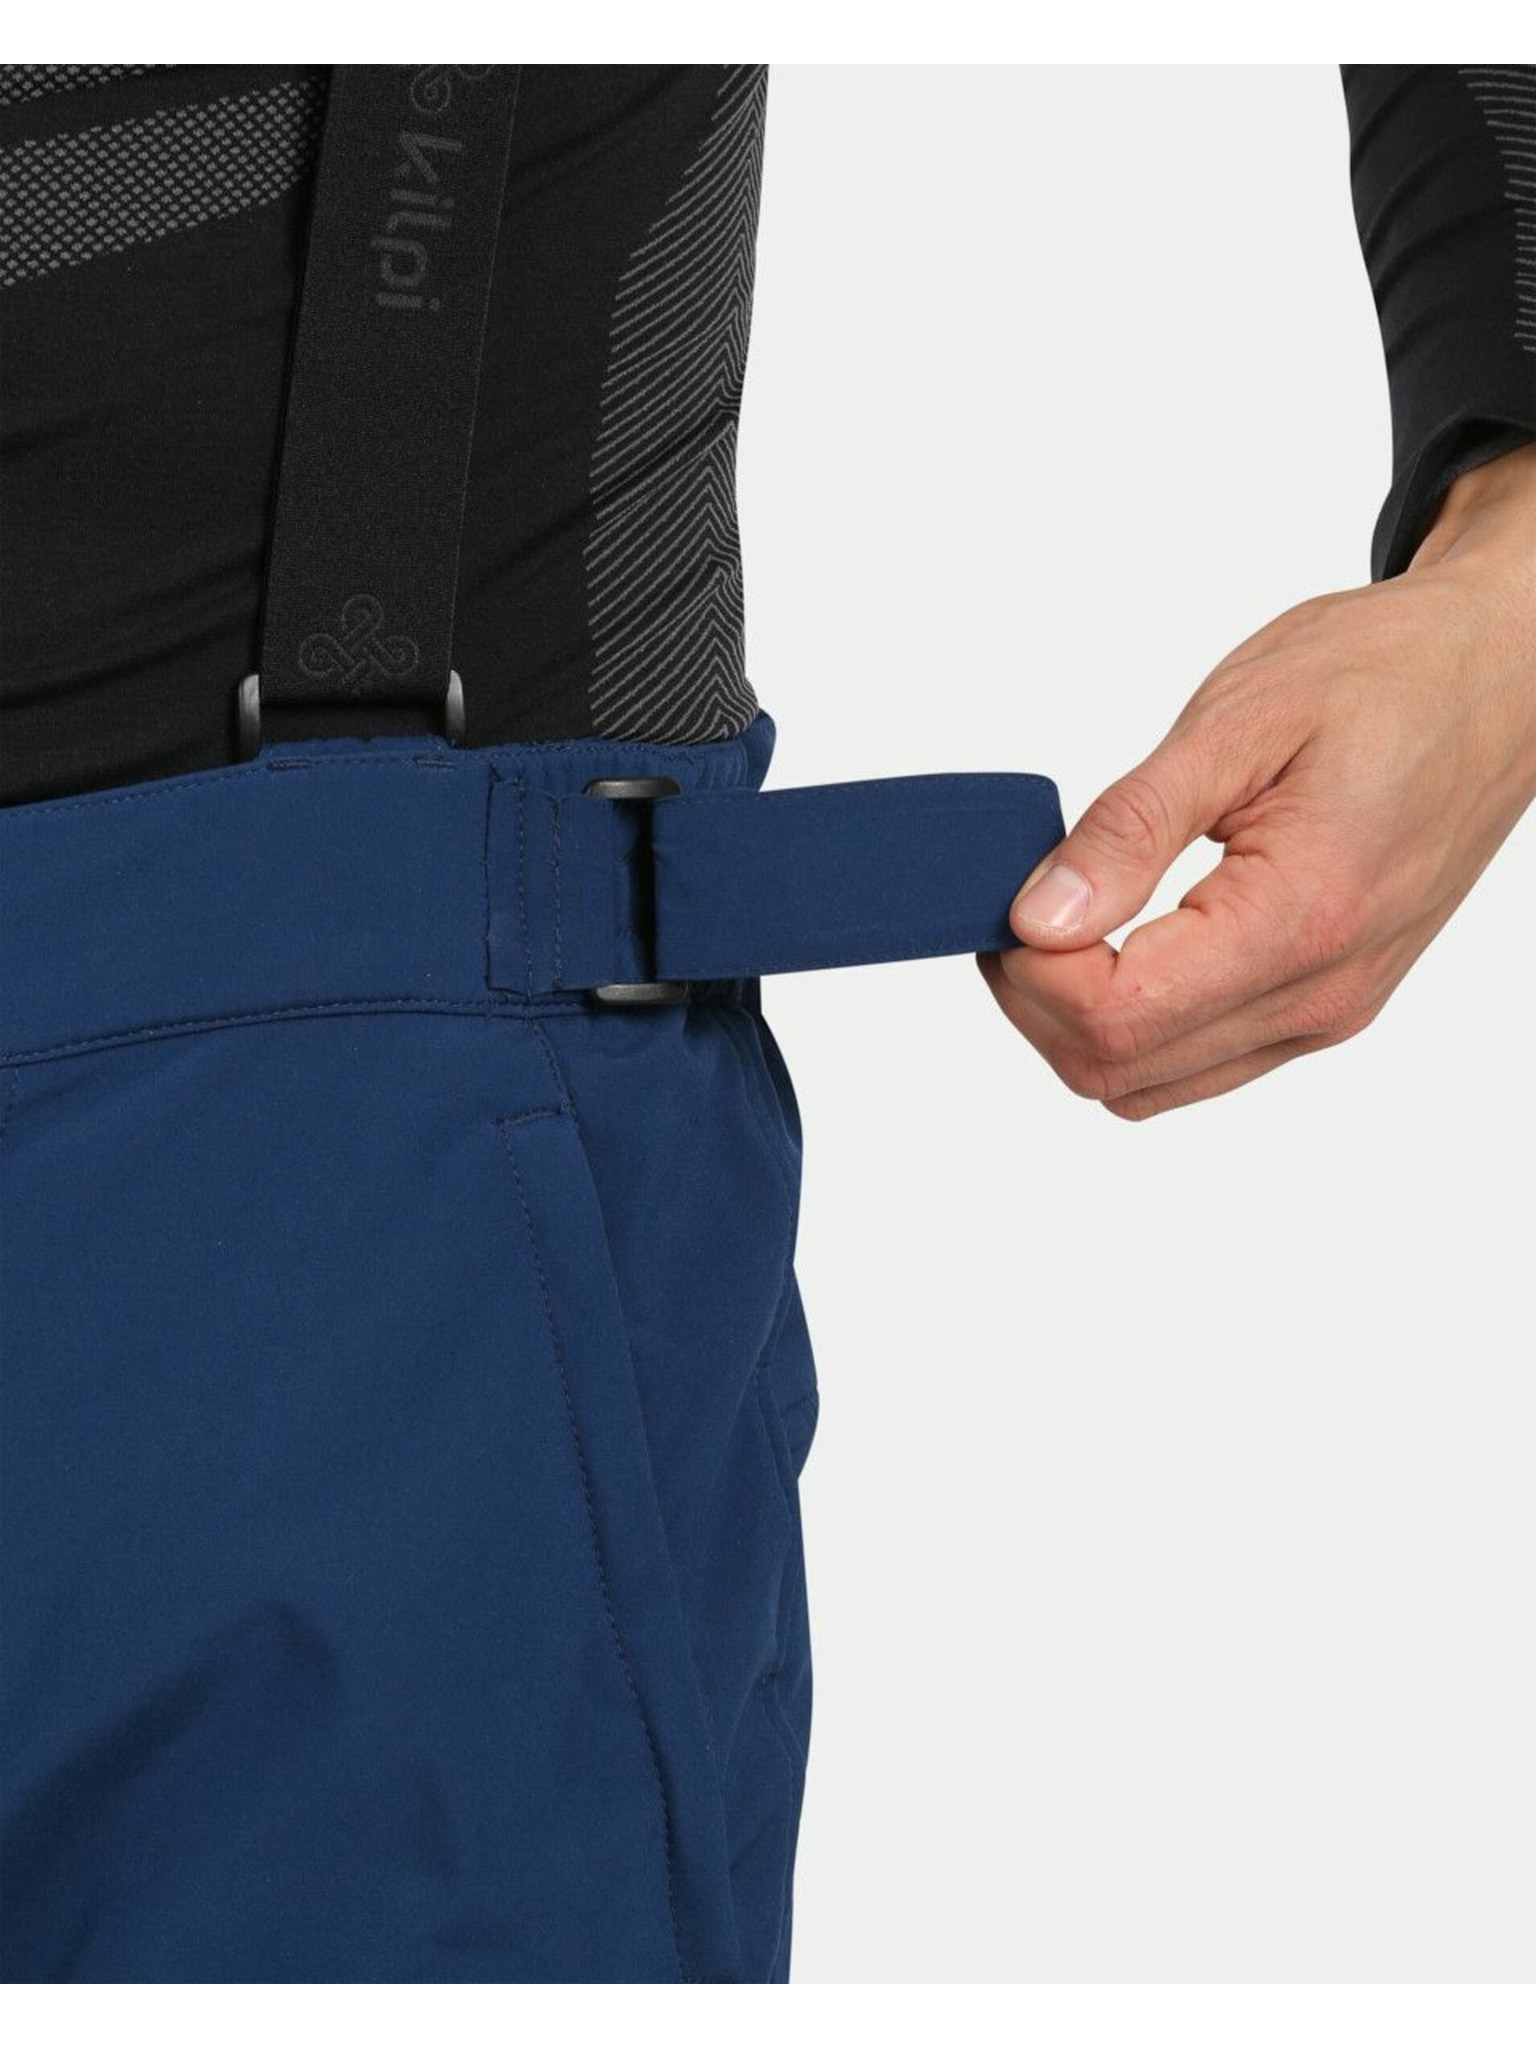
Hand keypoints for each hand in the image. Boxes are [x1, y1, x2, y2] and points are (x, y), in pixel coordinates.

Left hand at [981, 442, 1535, 1117]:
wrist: (1498, 679)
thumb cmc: (1387, 676)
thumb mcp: (1238, 721)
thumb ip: (1129, 829)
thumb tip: (1037, 919)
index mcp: (1301, 920)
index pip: (1115, 1019)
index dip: (1032, 972)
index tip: (1016, 895)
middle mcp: (1320, 994)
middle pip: (1117, 1072)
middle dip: (1038, 1000)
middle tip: (1024, 903)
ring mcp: (1326, 1012)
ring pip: (1147, 1086)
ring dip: (1077, 1021)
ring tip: (1066, 918)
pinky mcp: (1323, 1008)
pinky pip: (1193, 1065)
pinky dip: (1132, 1025)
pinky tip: (1120, 942)